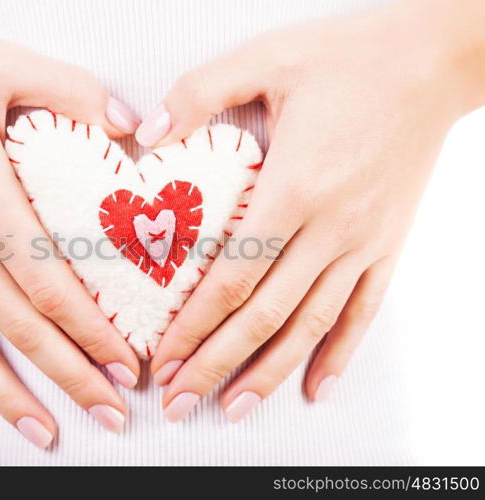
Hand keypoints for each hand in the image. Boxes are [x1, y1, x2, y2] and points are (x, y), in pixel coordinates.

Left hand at [139, 0, 484, 420]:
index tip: (164, 359)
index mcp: (293, 187)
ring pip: (310, 325)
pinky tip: (316, 387)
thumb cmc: (350, 59)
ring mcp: (362, 243)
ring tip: (233, 409)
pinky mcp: (386, 245)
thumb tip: (146, 134)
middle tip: (180, 403)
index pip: (232, 277)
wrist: (433, 62)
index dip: (194, 325)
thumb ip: (199, 94)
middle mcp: (329, 228)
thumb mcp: (265, 58)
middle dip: (216, 365)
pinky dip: (339, 353)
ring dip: (268, 373)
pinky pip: (362, 312)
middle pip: (264, 316)